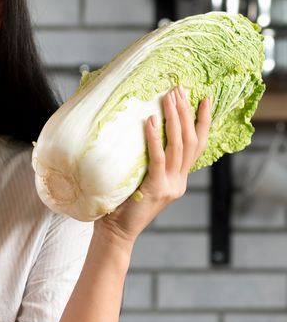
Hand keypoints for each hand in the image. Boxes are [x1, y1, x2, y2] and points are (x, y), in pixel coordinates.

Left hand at [96, 87, 211, 246]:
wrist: (115, 233)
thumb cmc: (120, 204)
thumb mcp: (139, 179)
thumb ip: (146, 162)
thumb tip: (138, 131)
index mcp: (178, 178)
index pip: (196, 144)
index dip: (202, 121)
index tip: (204, 98)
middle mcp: (179, 181)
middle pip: (190, 140)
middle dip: (186, 112)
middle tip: (180, 88)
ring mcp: (170, 185)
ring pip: (179, 145)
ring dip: (174, 119)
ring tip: (169, 97)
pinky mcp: (155, 188)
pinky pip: (158, 158)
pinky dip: (155, 138)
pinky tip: (151, 120)